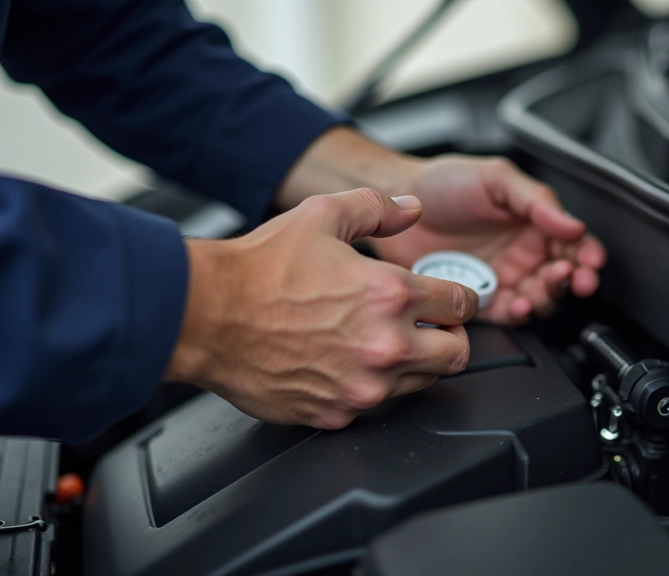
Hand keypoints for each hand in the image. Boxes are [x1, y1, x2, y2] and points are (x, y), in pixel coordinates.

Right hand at [164, 188, 477, 428]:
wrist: (205, 316)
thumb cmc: (258, 270)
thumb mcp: (322, 216)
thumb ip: (377, 209)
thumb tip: (411, 209)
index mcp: (390, 296)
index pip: (463, 305)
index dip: (461, 299)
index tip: (450, 301)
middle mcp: (385, 346)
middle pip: (457, 355)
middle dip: (451, 338)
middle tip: (431, 328)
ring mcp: (362, 387)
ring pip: (422, 384)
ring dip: (415, 363)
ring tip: (386, 343)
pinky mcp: (336, 413)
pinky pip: (375, 406)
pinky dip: (372, 387)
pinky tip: (350, 364)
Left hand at [371, 155, 605, 324]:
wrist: (395, 205)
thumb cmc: (442, 184)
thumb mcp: (496, 179)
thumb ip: (537, 201)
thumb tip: (573, 224)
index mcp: (533, 222)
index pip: (574, 243)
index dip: (588, 254)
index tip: (590, 261)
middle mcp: (522, 252)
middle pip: (563, 275)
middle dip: (574, 280)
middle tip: (569, 277)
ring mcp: (502, 277)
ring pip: (541, 298)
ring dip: (547, 298)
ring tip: (539, 289)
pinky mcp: (479, 299)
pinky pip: (508, 315)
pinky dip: (519, 315)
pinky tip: (518, 304)